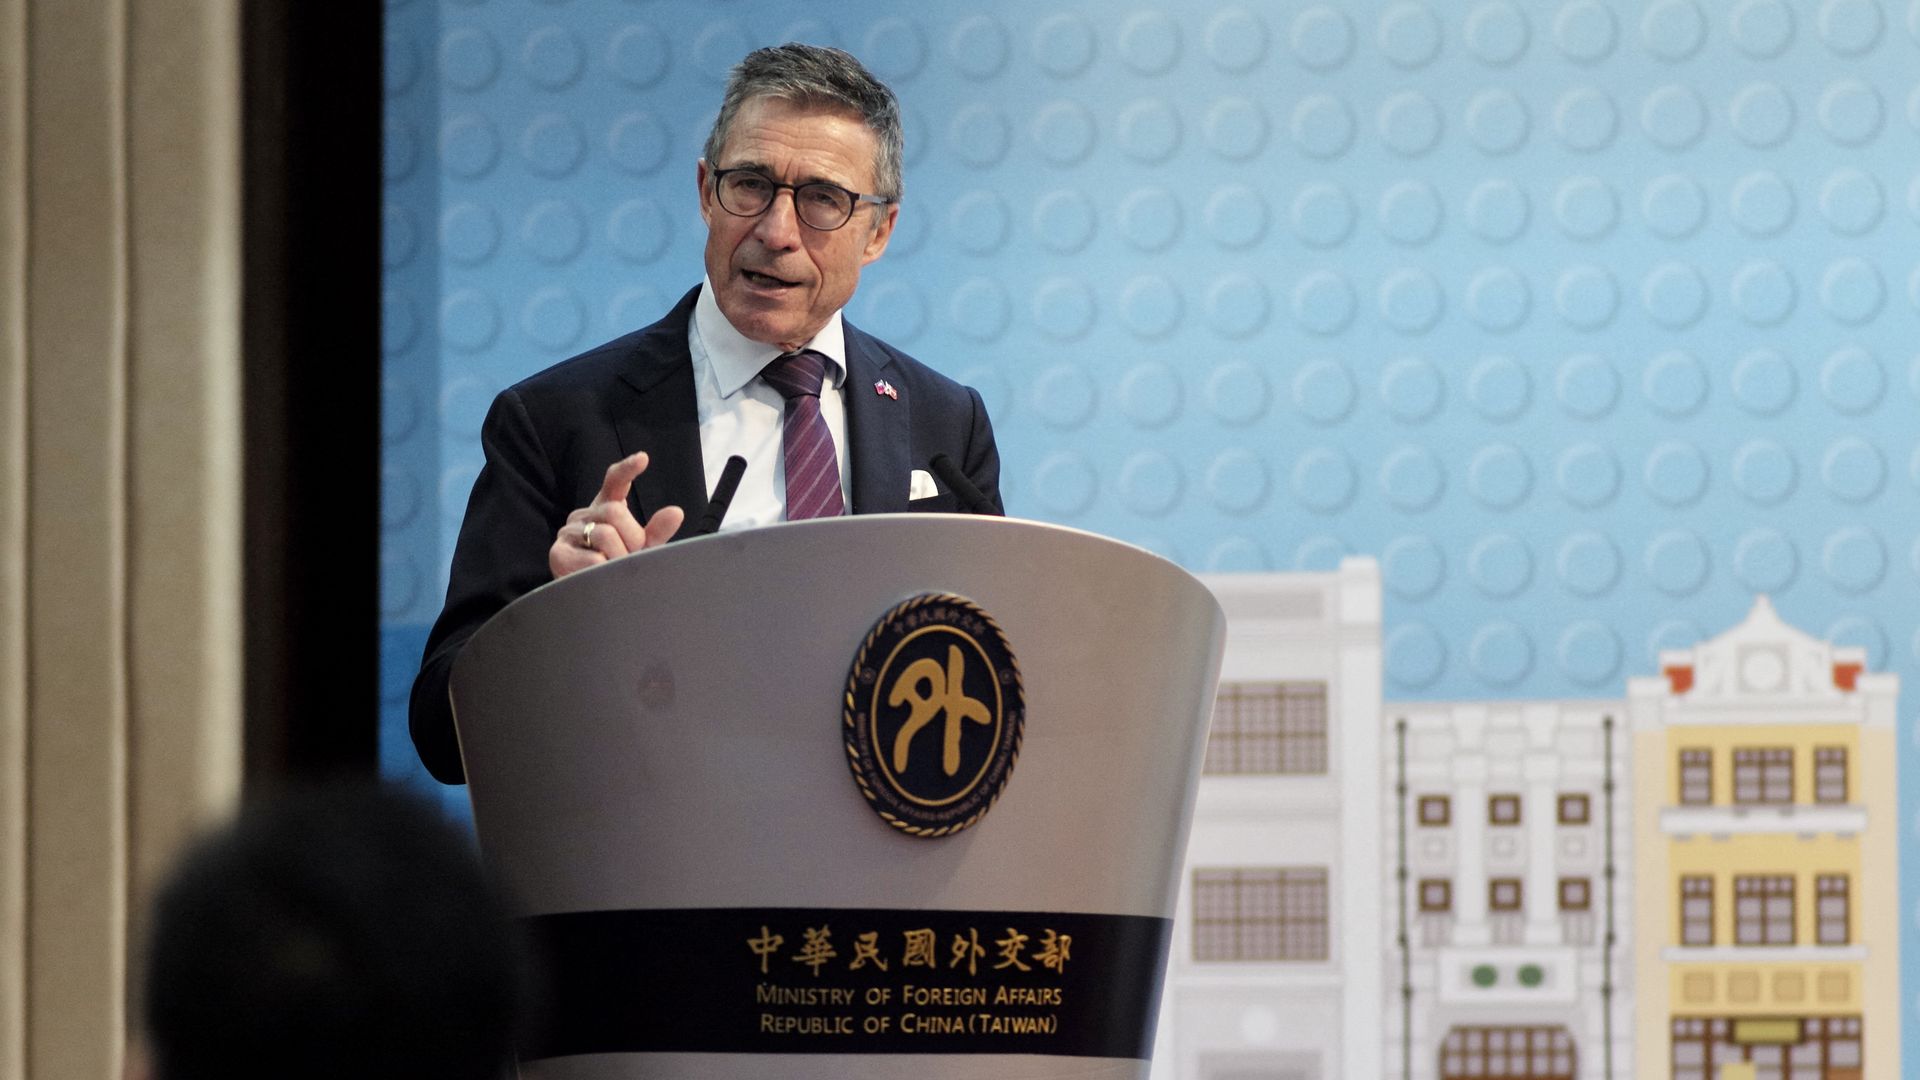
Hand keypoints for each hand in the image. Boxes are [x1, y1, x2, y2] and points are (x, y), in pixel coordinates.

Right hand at [548, 452, 684, 578]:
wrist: (588, 596)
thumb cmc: (616, 568)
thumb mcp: (641, 549)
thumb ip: (656, 531)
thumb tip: (676, 512)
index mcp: (605, 508)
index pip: (614, 481)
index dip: (627, 470)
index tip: (643, 459)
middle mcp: (584, 515)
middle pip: (615, 512)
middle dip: (632, 538)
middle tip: (630, 556)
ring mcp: (568, 533)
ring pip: (604, 535)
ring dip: (619, 557)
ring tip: (615, 570)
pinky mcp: (558, 554)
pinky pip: (592, 559)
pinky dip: (604, 572)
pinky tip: (599, 577)